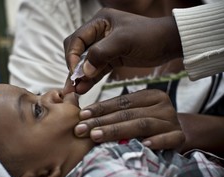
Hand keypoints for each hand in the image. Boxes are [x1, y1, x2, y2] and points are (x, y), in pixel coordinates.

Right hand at [63, 8, 182, 93]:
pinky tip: (84, 88)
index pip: (77, 39)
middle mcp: (99, 34)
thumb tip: (83, 71)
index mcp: (99, 22)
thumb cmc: (149, 36)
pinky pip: (96, 70)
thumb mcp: (124, 41)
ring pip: (86, 63)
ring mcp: (104, 47)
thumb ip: (101, 54)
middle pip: (77, 51)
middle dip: (73, 68)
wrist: (168, 44)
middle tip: (70, 84)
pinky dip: (90, 79)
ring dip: (80, 76)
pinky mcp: (111, 59)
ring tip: (74, 91)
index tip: (74, 72)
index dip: (73, 56)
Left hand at [74, 89, 184, 149]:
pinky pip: (167, 139)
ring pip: (141, 125)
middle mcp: (162, 105)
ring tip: (96, 136)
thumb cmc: (149, 122)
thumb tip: (85, 115)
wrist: (175, 133)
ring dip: (117, 131)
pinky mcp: (179, 136)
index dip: (100, 108)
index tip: (82, 115)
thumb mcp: (135, 112)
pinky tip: (142, 145)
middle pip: (128, 113)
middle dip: (102, 122)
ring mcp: (171, 121)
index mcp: (150, 96)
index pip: (122, 101)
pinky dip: (155, 141)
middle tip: (82, 129)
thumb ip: (116, 111)